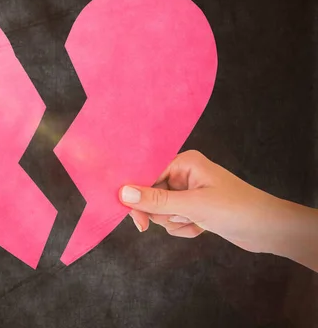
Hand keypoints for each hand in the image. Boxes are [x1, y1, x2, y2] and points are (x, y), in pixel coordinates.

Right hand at [119, 151, 317, 268]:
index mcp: (184, 162)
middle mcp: (184, 173)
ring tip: (198, 222)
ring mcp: (188, 191)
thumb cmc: (236, 209)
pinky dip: (184, 227)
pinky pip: (173, 219)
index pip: (147, 175)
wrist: (269, 229)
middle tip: (180, 220)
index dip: (138, 196)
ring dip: (176, 222)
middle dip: (164, 213)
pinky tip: (202, 228)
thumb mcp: (193, 205)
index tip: (138, 220)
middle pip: (152, 195)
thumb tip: (122, 194)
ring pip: (162, 210)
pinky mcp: (193, 207)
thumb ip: (156, 201)